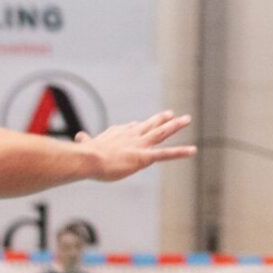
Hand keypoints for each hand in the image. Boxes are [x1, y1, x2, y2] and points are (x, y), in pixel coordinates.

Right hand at [76, 111, 195, 180]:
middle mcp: (131, 135)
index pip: (130, 128)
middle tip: (172, 114)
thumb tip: (79, 137)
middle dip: (162, 119)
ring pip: (162, 132)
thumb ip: (85, 142)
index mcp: (117, 134)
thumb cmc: (84, 156)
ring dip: (176, 125)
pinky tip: (193, 150)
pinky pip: (167, 154)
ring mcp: (140, 145)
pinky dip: (181, 152)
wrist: (88, 159)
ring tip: (187, 119)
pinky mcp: (145, 156)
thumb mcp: (84, 146)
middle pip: (150, 125)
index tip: (139, 123)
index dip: (136, 126)